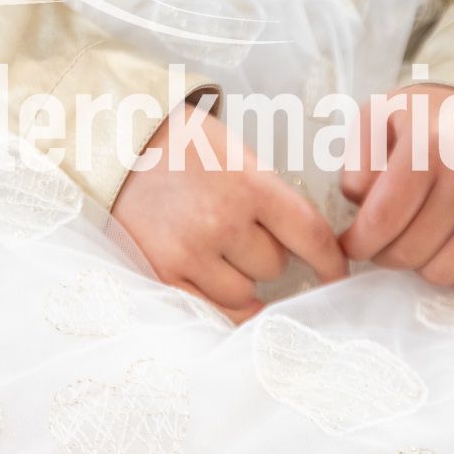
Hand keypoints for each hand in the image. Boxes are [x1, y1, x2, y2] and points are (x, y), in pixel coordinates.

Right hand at [112, 91, 347, 322]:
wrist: (116, 143)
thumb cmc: (181, 144)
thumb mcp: (233, 151)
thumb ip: (268, 194)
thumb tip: (306, 242)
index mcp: (248, 183)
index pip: (310, 235)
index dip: (331, 261)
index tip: (337, 274)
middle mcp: (222, 221)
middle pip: (275, 266)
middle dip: (267, 253)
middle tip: (242, 230)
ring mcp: (190, 251)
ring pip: (247, 294)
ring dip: (242, 279)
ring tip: (218, 248)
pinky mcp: (163, 273)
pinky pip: (212, 310)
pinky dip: (220, 302)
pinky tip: (216, 282)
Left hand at [338, 82, 453, 292]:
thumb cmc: (432, 117)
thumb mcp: (382, 115)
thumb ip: (358, 159)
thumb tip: (357, 205)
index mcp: (428, 145)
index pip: (382, 219)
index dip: (358, 242)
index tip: (351, 243)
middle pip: (408, 252)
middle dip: (384, 253)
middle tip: (384, 237)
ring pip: (441, 273)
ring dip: (420, 264)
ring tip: (417, 235)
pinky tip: (446, 245)